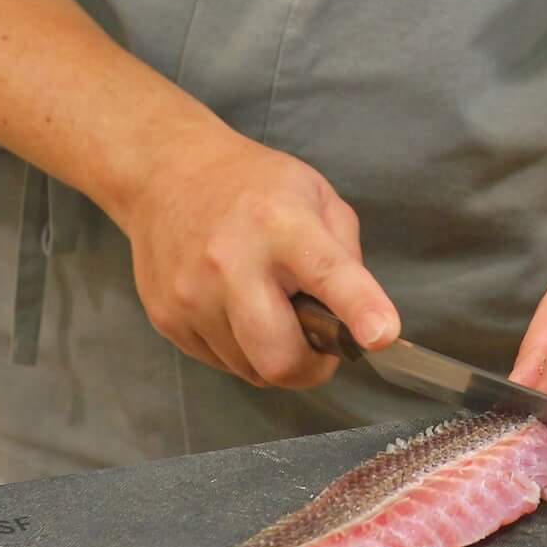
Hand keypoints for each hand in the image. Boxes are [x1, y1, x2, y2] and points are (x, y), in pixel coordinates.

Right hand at [116, 123, 397, 388]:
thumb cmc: (252, 186)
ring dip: (272, 354)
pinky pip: (221, 363)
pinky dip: (240, 349)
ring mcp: (192, 296)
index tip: (381, 335)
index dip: (359, 308)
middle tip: (317, 341)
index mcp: (281, 224)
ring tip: (267, 309)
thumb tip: (360, 317)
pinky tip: (235, 309)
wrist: (165, 175)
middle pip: (280, 358)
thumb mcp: (315, 196)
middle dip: (311, 366)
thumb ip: (345, 254)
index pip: (327, 273)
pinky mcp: (166, 318)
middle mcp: (231, 263)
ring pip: (252, 371)